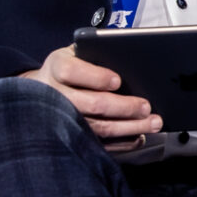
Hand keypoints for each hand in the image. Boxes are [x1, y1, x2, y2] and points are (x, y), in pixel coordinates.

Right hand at [23, 47, 159, 151]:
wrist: (44, 89)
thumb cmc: (70, 67)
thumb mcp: (77, 52)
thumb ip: (96, 54)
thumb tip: (127, 60)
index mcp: (57, 67)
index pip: (71, 72)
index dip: (96, 77)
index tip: (118, 81)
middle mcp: (56, 95)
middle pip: (91, 104)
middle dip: (123, 107)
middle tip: (146, 106)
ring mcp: (63, 120)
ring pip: (98, 127)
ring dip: (129, 127)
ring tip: (153, 122)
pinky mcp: (73, 137)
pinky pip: (100, 144)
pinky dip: (122, 142)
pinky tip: (139, 136)